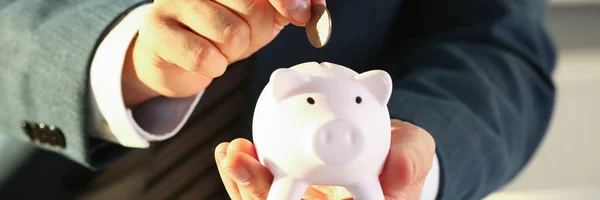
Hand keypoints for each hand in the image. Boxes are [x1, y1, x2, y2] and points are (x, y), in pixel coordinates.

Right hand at [121, 0, 324, 106]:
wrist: (176, 56)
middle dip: (258, 31)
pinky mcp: (156, 30)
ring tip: (221, 47)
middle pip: (253, 7)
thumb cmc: (221, 29)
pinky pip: (203, 56)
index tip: (299, 16)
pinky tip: (207, 61)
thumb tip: (313, 9)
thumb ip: (291, 6)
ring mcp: (172, 1)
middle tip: (244, 36)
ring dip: (234, 51)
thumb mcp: (263, 15)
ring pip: (230, 33)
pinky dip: (213, 67)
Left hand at [214, 119, 436, 199]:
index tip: (272, 195)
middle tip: (239, 161)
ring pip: (263, 199)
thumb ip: (411, 159)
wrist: (387, 148)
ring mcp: (303, 199)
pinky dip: (245, 168)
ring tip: (231, 152)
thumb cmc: (400, 155)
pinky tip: (232, 148)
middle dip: (254, 189)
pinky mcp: (288, 185)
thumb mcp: (415, 151)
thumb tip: (399, 175)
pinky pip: (261, 183)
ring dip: (242, 179)